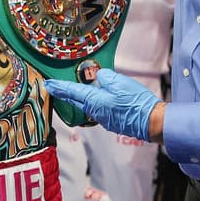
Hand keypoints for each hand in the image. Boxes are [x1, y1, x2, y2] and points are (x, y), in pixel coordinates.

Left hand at [45, 69, 161, 141]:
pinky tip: (102, 96)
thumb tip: (98, 77)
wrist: (152, 123)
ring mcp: (103, 119)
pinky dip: (97, 101)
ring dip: (83, 97)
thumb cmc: (136, 103)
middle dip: (66, 93)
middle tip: (57, 87)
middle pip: (77, 100)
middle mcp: (95, 112)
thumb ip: (105, 77)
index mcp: (94, 101)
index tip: (48, 84)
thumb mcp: (119, 82)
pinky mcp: (112, 121)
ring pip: (89, 105)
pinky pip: (99, 109)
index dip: (59, 87)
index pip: (71, 92)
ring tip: (81, 87)